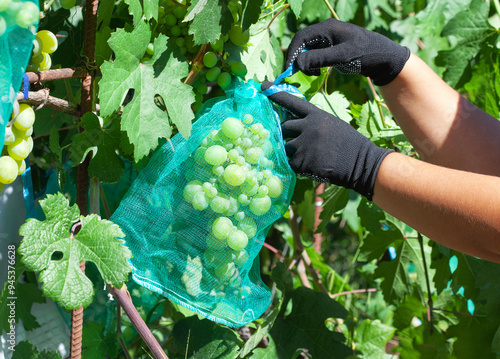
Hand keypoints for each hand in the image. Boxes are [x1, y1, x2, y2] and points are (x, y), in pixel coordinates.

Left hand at [262, 81, 392, 199]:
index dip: (276, 94)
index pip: (291, 102)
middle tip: (301, 142)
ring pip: (285, 147)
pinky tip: (313, 166)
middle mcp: (307, 127)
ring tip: (311, 156)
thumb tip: (294, 126)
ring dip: (293, 152)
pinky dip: (298, 165)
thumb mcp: (332, 125)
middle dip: (287, 134)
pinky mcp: (301, 162)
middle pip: (284, 127)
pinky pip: (290, 162)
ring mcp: (303, 145)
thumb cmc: (350, 145)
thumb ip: (312, 123)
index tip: (263, 86)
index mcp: (316, 115)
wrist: (362, 164)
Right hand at [286, 18, 409, 85]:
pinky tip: (317, 73)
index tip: (288, 70)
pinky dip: (312, 64)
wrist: (384, 58)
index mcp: (328, 28)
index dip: (292, 53)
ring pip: (308, 50)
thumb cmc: (366, 55)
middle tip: (294, 74)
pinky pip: (315, 54)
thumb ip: (320, 59)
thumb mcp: (343, 57)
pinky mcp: (332, 48)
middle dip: (297, 59)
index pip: (301, 38)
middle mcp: (326, 31)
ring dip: (304, 62)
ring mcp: (329, 39)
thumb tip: (298, 63)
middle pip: (302, 43)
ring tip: (311, 74)